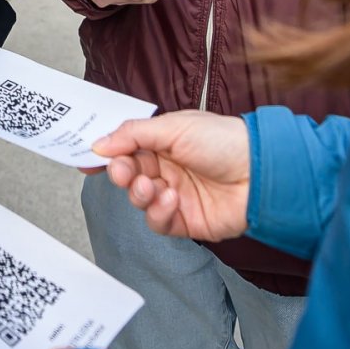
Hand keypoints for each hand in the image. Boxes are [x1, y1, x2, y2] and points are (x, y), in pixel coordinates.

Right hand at [88, 111, 251, 241]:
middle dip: (121, 173)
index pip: (126, 149)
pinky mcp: (185, 220)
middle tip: (123, 171)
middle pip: (129, 174)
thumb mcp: (175, 126)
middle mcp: (167, 168)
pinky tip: (171, 198)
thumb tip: (100, 143)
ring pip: (139, 200)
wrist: (261, 173)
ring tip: (150, 185)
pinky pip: (157, 221)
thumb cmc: (226, 141)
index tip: (88, 159)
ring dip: (139, 193)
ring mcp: (175, 195)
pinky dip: (158, 211)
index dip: (107, 154)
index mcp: (163, 142)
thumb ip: (134, 134)